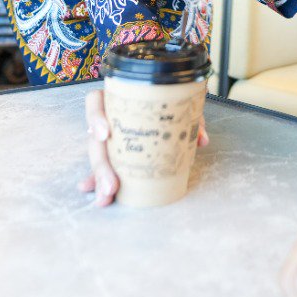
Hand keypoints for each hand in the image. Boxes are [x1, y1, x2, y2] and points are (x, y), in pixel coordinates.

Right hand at [79, 88, 208, 206]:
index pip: (95, 101)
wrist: (168, 102)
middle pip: (95, 140)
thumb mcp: (178, 103)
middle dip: (101, 165)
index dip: (95, 117)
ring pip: (98, 157)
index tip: (105, 134)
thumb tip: (200, 139)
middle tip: (112, 185)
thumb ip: (188, 116)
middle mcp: (108, 118)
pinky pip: (103, 168)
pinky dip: (102, 182)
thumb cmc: (167, 100)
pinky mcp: (112, 154)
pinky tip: (103, 197)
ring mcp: (107, 137)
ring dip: (100, 178)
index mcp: (117, 99)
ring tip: (107, 196)